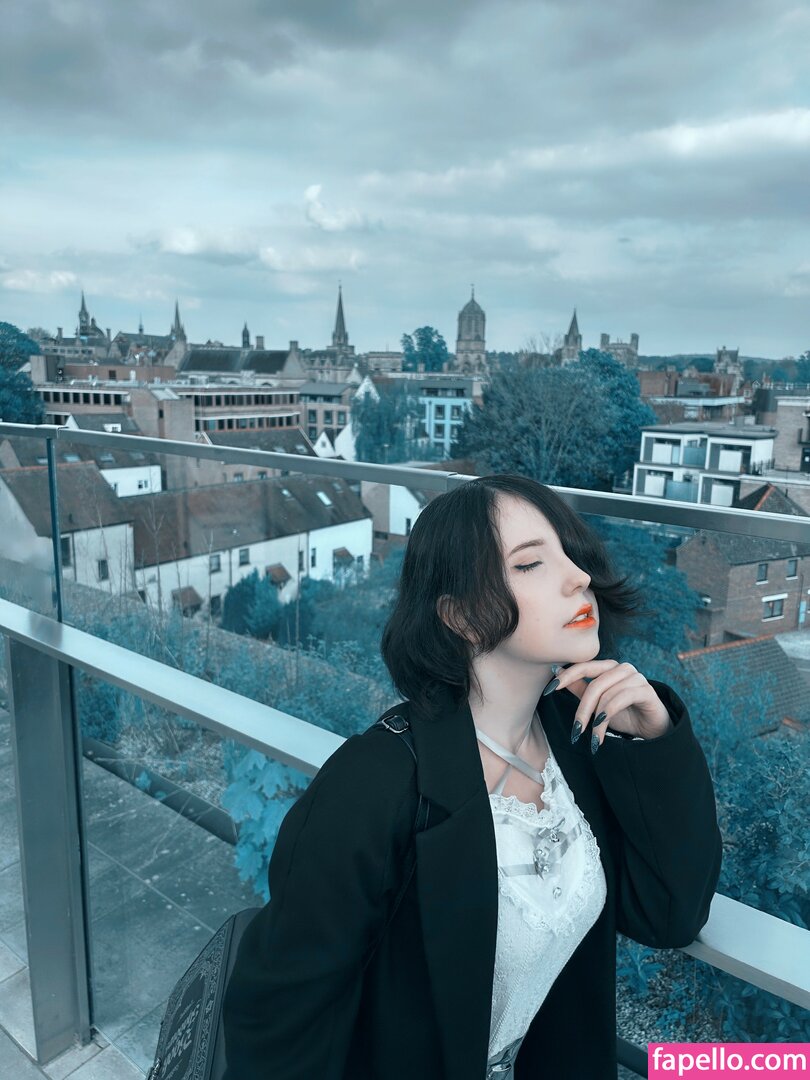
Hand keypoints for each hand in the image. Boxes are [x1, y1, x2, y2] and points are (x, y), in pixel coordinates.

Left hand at [549, 660, 671, 752]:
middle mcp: (622, 668)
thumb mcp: (597, 703)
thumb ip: (580, 688)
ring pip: (607, 694)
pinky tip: (602, 727)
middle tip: (576, 731)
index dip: (565, 677)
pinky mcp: (646, 690)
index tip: (548, 691)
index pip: (583, 666)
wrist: (652, 728)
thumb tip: (556, 672)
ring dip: (596, 719)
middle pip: (594, 685)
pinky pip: (621, 699)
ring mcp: (635, 677)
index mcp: (608, 667)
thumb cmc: (624, 713)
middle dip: (582, 710)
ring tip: (593, 738)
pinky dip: (608, 714)